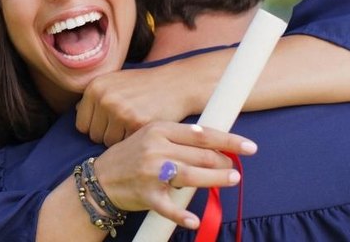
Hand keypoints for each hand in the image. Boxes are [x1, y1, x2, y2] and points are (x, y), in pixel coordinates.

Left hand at [76, 62, 219, 145]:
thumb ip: (95, 96)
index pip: (81, 124)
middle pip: (93, 135)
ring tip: (133, 125)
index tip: (110, 124)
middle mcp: (104, 98)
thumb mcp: (115, 81)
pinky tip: (142, 128)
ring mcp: (120, 111)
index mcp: (95, 87)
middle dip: (107, 134)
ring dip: (120, 139)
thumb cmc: (143, 85)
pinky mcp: (136, 123)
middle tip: (124, 125)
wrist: (175, 84)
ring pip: (108, 142)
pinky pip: (125, 144)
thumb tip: (75, 110)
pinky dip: (133, 141)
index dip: (96, 127)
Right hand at [91, 121, 255, 227]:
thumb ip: (179, 137)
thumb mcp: (151, 136)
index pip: (201, 134)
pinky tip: (194, 220)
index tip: (249, 146)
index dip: (228, 140)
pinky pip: (169, 207)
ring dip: (216, 179)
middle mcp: (155, 148)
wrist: (100, 179)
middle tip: (235, 167)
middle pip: (200, 155)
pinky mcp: (146, 195)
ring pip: (192, 176)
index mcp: (159, 130)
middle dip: (224, 161)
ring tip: (231, 179)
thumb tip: (214, 141)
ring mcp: (151, 172)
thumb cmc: (131, 155)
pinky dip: (182, 215)